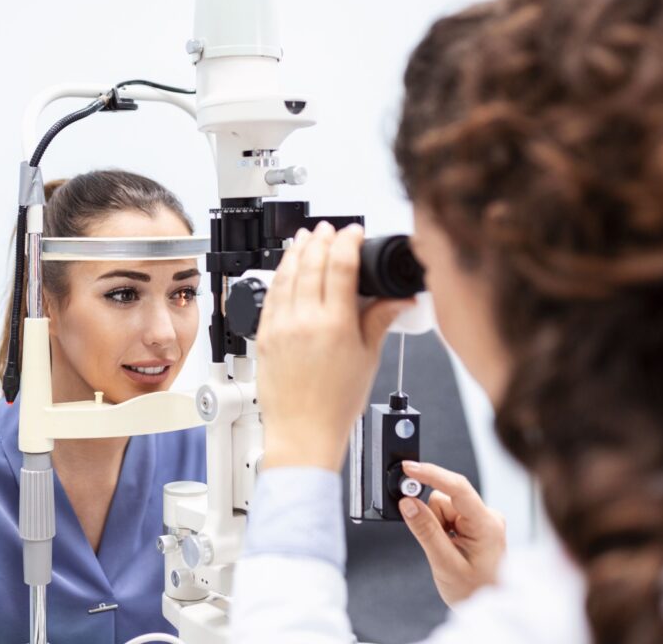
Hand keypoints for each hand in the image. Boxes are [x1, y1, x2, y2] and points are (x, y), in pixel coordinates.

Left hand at [256, 222, 413, 471]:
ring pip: (288, 274)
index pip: (341, 265)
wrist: (302, 433)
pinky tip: (286, 266)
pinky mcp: (264, 335)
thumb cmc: (334, 405)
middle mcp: (305, 320)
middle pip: (313, 263)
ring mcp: (281, 326)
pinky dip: (280, 274)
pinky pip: (271, 294)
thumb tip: (398, 300)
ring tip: (307, 236)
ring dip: (298, 250)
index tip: (355, 233)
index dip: (349, 242)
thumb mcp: (367, 359)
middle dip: (323, 239)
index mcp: (335, 324)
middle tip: (331, 229)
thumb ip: (380, 321)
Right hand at [398, 461, 505, 606]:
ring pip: (442, 506)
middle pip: (445, 498)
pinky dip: (441, 529)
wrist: (490, 605)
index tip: (409, 468)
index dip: (432, 474)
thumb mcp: (444, 564)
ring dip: (436, 526)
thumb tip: (407, 503)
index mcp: (486, 524)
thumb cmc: (475, 591)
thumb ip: (425, 530)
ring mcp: (483, 519)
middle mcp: (487, 516)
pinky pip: (448, 515)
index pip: (458, 488)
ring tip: (446, 551)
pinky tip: (449, 547)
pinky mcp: (476, 524)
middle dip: (433, 518)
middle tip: (435, 543)